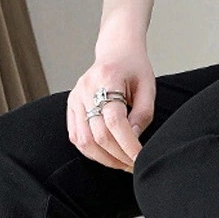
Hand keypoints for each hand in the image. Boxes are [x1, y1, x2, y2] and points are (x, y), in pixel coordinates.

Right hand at [67, 42, 155, 171]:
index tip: (140, 159)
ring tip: (122, 163)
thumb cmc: (134, 68)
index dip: (128, 145)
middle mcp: (86, 89)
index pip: (115, 122)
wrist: (116, 51)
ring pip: (84, 140)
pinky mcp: (71, 106)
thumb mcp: (147, 88)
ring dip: (104, 159)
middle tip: (134, 166)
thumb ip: (142, 115)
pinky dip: (91, 151)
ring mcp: (75, 98)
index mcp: (107, 79)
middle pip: (98, 135)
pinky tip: (108, 155)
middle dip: (118, 156)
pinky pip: (76, 136)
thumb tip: (133, 141)